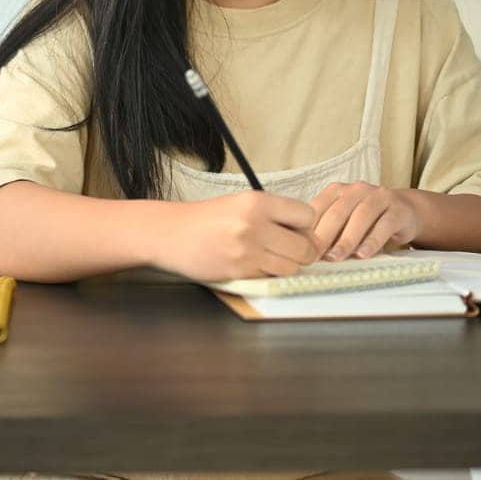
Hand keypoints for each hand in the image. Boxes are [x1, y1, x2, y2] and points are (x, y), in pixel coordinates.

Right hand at [153, 190, 321, 282]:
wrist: (172, 234)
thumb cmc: (208, 218)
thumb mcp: (242, 202)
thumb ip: (274, 213)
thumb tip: (308, 232)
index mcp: (257, 202)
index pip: (306, 216)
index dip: (305, 225)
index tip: (295, 229)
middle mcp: (255, 225)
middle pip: (305, 247)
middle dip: (302, 251)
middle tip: (289, 249)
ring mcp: (248, 251)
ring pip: (292, 267)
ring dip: (287, 265)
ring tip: (271, 257)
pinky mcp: (241, 272)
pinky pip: (272, 277)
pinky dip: (269, 274)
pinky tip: (254, 264)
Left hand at [308, 182, 421, 260]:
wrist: (405, 211)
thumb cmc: (367, 220)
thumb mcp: (345, 221)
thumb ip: (328, 230)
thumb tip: (306, 252)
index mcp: (337, 190)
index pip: (318, 208)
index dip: (308, 229)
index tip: (300, 249)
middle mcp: (356, 189)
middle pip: (337, 212)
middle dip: (324, 235)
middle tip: (314, 256)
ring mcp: (379, 197)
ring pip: (360, 217)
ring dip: (346, 239)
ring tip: (336, 258)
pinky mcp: (398, 210)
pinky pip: (384, 225)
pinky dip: (372, 241)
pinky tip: (363, 255)